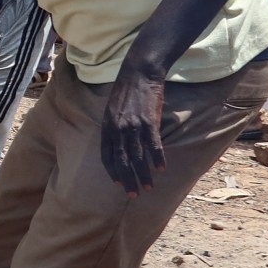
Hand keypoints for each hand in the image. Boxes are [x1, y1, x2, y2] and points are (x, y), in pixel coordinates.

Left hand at [101, 67, 165, 194]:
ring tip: (148, 187)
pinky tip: (160, 169)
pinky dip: (157, 158)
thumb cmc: (126, 92)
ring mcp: (133, 126)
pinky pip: (153, 145)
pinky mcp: (148, 121)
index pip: (107, 156)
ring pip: (137, 157)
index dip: (112, 171)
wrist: (139, 73)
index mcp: (107, 128)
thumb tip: (120, 145)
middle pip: (122, 161)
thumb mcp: (112, 111)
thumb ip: (114, 129)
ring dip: (143, 174)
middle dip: (127, 180)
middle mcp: (118, 129)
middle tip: (133, 194)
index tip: (118, 184)